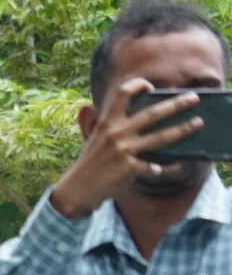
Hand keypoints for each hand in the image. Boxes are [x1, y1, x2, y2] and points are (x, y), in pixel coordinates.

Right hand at [50, 77, 203, 219]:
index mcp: (107, 122)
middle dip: (176, 104)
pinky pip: (154, 167)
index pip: (123, 94)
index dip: (138, 85)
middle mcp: (116, 134)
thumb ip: (105, 121)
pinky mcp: (129, 169)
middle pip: (152, 114)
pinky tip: (179, 165)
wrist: (76, 189)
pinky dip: (167, 168)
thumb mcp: (93, 137)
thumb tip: (105, 105)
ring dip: (182, 130)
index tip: (151, 87)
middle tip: (194, 98)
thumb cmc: (89, 162)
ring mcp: (123, 151)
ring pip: (160, 138)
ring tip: (198, 123)